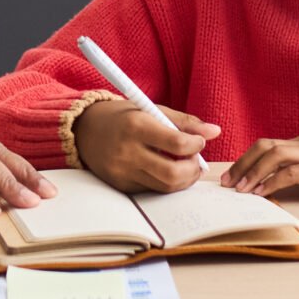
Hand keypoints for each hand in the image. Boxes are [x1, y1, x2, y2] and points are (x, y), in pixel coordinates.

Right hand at [72, 100, 216, 193]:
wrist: (83, 130)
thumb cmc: (122, 117)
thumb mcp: (150, 109)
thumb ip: (184, 121)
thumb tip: (215, 132)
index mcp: (136, 126)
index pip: (178, 144)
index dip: (196, 145)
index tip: (198, 141)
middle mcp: (127, 151)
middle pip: (173, 173)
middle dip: (193, 169)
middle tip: (195, 160)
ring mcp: (122, 171)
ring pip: (166, 186)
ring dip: (183, 179)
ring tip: (184, 165)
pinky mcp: (121, 186)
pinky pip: (152, 190)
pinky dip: (165, 182)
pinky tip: (165, 169)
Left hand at [224, 133, 298, 197]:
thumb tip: (288, 183)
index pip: (269, 145)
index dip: (248, 159)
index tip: (234, 175)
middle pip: (265, 146)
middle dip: (243, 163)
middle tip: (227, 182)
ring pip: (273, 154)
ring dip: (252, 172)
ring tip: (239, 189)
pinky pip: (291, 172)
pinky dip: (273, 182)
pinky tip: (263, 193)